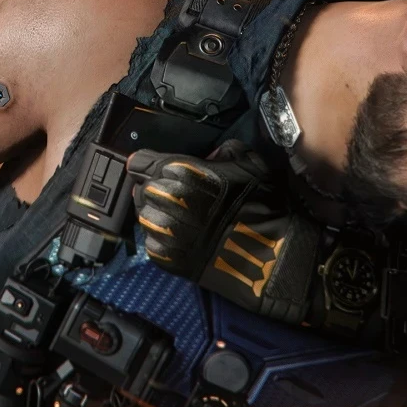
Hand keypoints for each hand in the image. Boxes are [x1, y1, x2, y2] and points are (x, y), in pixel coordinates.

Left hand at [127, 141, 318, 321]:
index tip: (152, 167)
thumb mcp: (248, 161)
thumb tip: (209, 156)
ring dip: (157, 212)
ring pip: (143, 213)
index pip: (141, 161)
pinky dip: (163, 236)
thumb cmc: (259, 205)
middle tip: (180, 195)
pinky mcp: (162, 255)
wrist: (266, 254)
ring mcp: (160, 228)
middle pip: (141, 187)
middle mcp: (162, 197)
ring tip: (183, 216)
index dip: (147, 163)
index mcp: (178, 170)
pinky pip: (151, 239)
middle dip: (157, 188)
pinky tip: (185, 235)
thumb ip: (221, 151)